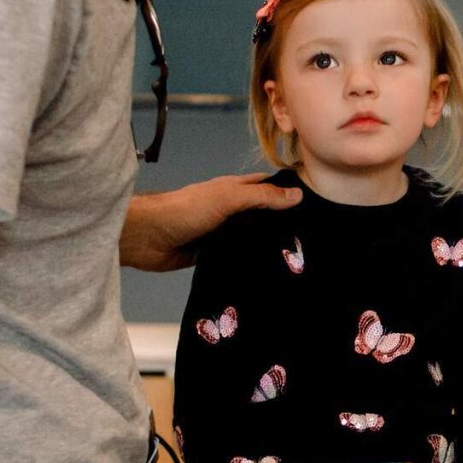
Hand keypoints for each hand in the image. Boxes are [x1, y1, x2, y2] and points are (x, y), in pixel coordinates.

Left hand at [120, 174, 299, 271]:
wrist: (146, 237)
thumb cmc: (184, 210)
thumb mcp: (228, 198)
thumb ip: (261, 197)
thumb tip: (297, 196)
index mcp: (234, 190)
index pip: (268, 188)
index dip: (289, 193)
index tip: (316, 206)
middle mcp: (230, 211)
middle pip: (262, 217)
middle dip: (282, 226)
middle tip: (312, 241)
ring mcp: (221, 234)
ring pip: (251, 240)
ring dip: (266, 248)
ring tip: (297, 262)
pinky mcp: (212, 256)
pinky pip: (236, 259)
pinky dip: (249, 265)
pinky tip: (267, 275)